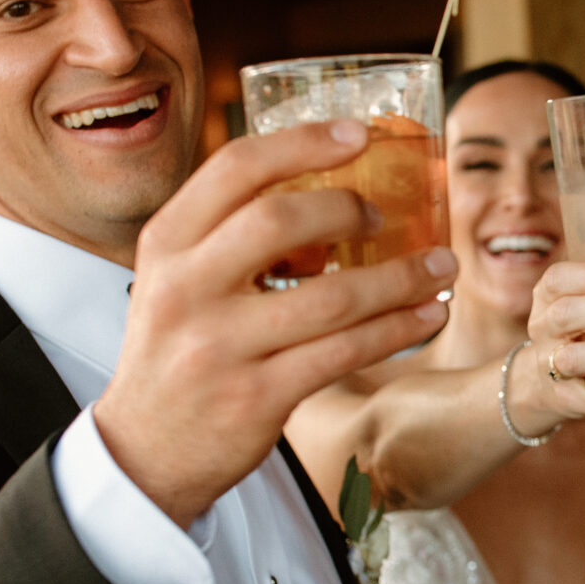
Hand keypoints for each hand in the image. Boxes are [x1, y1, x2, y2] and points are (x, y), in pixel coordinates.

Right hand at [96, 121, 455, 526]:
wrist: (144, 450)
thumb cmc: (178, 351)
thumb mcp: (177, 279)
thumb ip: (228, 234)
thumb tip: (322, 183)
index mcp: (167, 243)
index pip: (236, 168)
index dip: (303, 142)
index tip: (358, 133)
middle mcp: (186, 287)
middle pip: (281, 220)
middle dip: (350, 208)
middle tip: (387, 214)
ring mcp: (220, 344)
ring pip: (331, 296)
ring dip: (400, 278)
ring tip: (441, 266)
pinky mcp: (256, 396)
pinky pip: (344, 352)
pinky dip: (397, 329)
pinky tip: (428, 315)